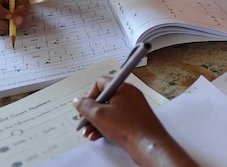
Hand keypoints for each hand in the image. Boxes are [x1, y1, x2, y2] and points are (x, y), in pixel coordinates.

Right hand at [0, 0, 29, 34]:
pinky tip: (7, 25)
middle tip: (15, 24)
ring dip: (4, 28)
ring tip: (13, 23)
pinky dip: (2, 30)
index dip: (0, 12)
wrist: (9, 2)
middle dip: (4, 24)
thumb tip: (17, 22)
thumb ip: (22, 9)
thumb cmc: (15, 0)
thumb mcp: (22, 1)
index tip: (11, 16)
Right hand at [73, 78, 196, 166]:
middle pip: (104, 99)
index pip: (101, 82)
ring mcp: (133, 108)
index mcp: (122, 87)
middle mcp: (129, 95)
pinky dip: (106, 127)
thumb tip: (78, 100)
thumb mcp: (99, 115)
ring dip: (97, 122)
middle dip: (91, 113)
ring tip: (89, 134)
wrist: (148, 144)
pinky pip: (117, 120)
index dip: (90, 95)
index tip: (84, 107)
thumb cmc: (128, 127)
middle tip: (85, 123)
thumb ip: (84, 106)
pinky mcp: (135, 120)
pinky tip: (98, 136)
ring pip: (110, 111)